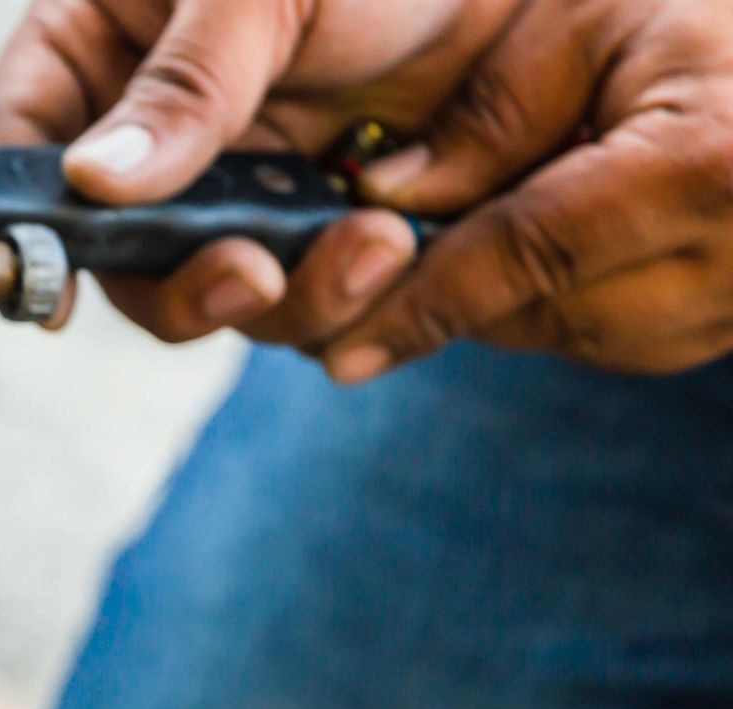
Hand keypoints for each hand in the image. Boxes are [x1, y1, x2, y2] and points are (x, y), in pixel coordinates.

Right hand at [0, 0, 516, 345]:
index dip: (20, 223)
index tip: (55, 297)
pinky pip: (302, 293)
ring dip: (285, 294)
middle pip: (114, 250)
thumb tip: (96, 182)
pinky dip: (345, 290)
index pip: (21, 141)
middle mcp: (154, 126)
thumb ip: (185, 84)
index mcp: (103, 41)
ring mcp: (233, 181)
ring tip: (372, 249)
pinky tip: (395, 249)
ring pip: (209, 286)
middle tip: (250, 277)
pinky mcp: (313, 225)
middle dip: (182, 281)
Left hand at [327, 0, 732, 380]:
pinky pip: (622, 337)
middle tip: (391, 254)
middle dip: (457, 290)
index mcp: (705, 167)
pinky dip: (571, 298)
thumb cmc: (714, 13)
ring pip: (574, 337)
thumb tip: (382, 198)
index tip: (340, 348)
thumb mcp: (595, 18)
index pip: (525, 256)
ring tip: (499, 218)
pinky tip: (568, 239)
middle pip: (539, 312)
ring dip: (513, 295)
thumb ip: (489, 113)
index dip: (420, 303)